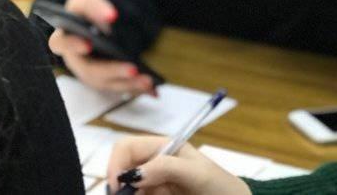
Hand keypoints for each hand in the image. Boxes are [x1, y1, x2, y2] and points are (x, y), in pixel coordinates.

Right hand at [47, 0, 155, 94]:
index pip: (61, 43)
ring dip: (127, 84)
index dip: (73, 45)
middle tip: (133, 68)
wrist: (91, 24)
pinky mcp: (104, 81)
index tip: (88, 44)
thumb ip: (93, 5)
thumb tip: (109, 17)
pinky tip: (153, 89)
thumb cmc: (84, 12)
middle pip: (90, 71)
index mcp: (64, 38)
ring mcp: (89, 74)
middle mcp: (74, 60)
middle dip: (112, 71)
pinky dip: (135, 89)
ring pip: (106, 84)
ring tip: (148, 81)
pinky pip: (119, 88)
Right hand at [106, 135, 250, 194]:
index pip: (126, 147)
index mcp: (161, 148)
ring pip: (128, 189)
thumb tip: (134, 173)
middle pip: (121, 171)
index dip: (116, 163)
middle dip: (118, 185)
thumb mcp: (196, 172)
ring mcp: (153, 185)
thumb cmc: (220, 185)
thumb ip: (166, 167)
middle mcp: (152, 165)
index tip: (117, 186)